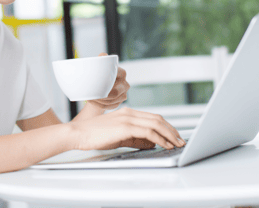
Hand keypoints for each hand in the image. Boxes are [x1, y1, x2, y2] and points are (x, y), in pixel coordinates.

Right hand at [69, 107, 185, 149]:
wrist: (78, 133)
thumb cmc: (94, 135)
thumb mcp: (119, 137)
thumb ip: (136, 139)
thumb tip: (152, 144)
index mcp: (128, 112)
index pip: (153, 117)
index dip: (167, 126)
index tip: (174, 135)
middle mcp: (130, 113)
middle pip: (158, 119)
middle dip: (172, 130)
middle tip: (180, 140)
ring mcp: (127, 118)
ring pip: (156, 124)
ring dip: (169, 135)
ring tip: (176, 144)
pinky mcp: (125, 127)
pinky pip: (148, 132)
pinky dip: (159, 138)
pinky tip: (164, 145)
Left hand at [86, 53, 128, 109]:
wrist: (99, 86)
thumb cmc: (99, 74)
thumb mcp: (100, 65)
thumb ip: (101, 59)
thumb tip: (102, 55)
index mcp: (122, 73)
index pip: (116, 79)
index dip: (106, 84)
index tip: (95, 84)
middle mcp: (125, 84)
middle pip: (115, 93)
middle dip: (102, 96)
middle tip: (90, 95)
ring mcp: (124, 94)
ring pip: (112, 101)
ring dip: (100, 101)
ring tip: (89, 98)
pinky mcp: (120, 103)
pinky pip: (111, 107)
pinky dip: (101, 106)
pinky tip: (93, 102)